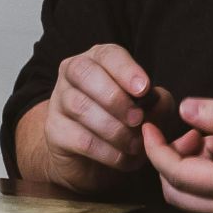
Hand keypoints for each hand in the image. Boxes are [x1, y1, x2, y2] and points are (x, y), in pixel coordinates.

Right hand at [41, 43, 172, 188]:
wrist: (90, 157)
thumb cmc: (121, 121)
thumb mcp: (146, 108)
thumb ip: (158, 102)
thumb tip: (158, 101)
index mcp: (97, 60)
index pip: (107, 55)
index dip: (126, 70)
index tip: (144, 89)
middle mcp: (73, 74)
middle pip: (84, 73)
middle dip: (115, 98)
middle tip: (137, 119)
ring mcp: (59, 101)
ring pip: (80, 106)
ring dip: (113, 129)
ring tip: (135, 144)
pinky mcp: (55, 131)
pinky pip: (80, 138)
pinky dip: (107, 151)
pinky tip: (122, 157)